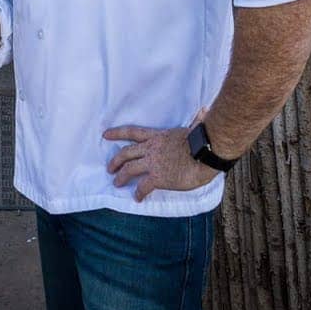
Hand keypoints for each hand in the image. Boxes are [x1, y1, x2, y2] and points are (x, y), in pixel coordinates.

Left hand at [103, 123, 217, 201]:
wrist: (205, 152)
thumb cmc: (203, 140)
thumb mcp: (194, 128)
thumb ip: (195, 122)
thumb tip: (204, 111)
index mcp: (158, 136)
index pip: (133, 132)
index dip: (117, 133)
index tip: (105, 134)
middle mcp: (151, 149)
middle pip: (126, 153)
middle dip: (115, 160)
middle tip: (109, 167)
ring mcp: (153, 163)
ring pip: (129, 169)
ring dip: (121, 176)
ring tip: (117, 183)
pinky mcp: (158, 177)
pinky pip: (143, 186)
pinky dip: (139, 193)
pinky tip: (137, 198)